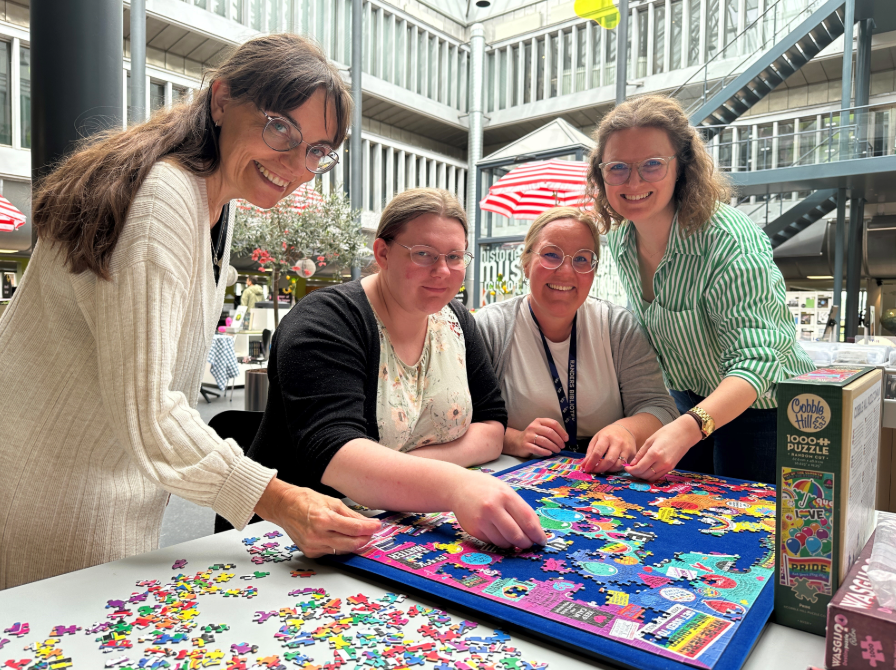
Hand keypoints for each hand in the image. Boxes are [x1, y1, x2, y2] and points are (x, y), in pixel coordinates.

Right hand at [254, 477, 381, 557]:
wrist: (283, 507)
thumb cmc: (304, 501)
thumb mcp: (332, 502)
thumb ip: (351, 514)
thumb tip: (367, 522)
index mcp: (323, 519)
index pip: (354, 529)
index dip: (369, 528)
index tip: (377, 526)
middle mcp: (317, 535)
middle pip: (350, 543)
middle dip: (365, 539)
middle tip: (371, 532)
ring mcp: (313, 546)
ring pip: (342, 550)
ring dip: (354, 543)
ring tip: (360, 535)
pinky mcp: (310, 552)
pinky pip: (331, 552)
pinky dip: (340, 546)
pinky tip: (342, 538)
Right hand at [450, 471, 546, 548]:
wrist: (458, 487)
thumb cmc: (486, 488)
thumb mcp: (506, 491)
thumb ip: (520, 509)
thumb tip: (536, 530)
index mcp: (506, 496)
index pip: (528, 520)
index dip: (537, 534)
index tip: (542, 540)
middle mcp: (493, 508)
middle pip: (516, 535)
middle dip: (526, 543)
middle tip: (529, 544)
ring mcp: (481, 520)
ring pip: (504, 542)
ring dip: (512, 544)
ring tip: (514, 539)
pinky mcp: (473, 529)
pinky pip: (492, 542)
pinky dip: (499, 541)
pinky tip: (499, 534)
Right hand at [504, 418, 566, 457]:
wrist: (517, 442)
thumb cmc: (533, 436)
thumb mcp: (540, 429)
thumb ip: (550, 430)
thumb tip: (564, 438)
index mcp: (539, 421)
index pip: (553, 423)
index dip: (562, 431)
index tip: (566, 439)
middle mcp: (533, 427)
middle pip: (550, 432)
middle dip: (558, 440)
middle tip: (562, 446)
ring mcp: (528, 436)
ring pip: (544, 441)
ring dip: (553, 447)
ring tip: (557, 450)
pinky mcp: (525, 445)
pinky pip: (537, 449)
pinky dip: (545, 451)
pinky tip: (549, 453)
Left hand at [582, 424, 636, 473]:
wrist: (626, 429)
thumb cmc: (609, 434)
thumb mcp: (597, 438)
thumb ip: (590, 452)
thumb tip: (584, 465)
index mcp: (606, 437)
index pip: (598, 452)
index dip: (591, 462)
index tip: (587, 469)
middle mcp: (618, 442)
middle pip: (609, 460)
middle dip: (600, 469)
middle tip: (594, 471)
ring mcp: (626, 448)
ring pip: (618, 465)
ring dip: (608, 470)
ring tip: (602, 469)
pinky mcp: (632, 454)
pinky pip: (623, 465)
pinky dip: (616, 469)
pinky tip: (610, 467)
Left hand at [625, 416, 702, 481]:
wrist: (685, 433)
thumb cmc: (667, 433)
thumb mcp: (650, 440)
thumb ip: (640, 453)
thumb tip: (632, 464)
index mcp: (655, 453)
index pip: (639, 468)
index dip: (631, 470)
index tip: (626, 467)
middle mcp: (662, 462)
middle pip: (644, 475)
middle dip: (635, 473)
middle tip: (631, 469)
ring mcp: (668, 466)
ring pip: (651, 477)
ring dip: (643, 475)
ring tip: (638, 469)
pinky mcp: (671, 468)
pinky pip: (658, 476)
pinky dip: (651, 475)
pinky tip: (647, 469)